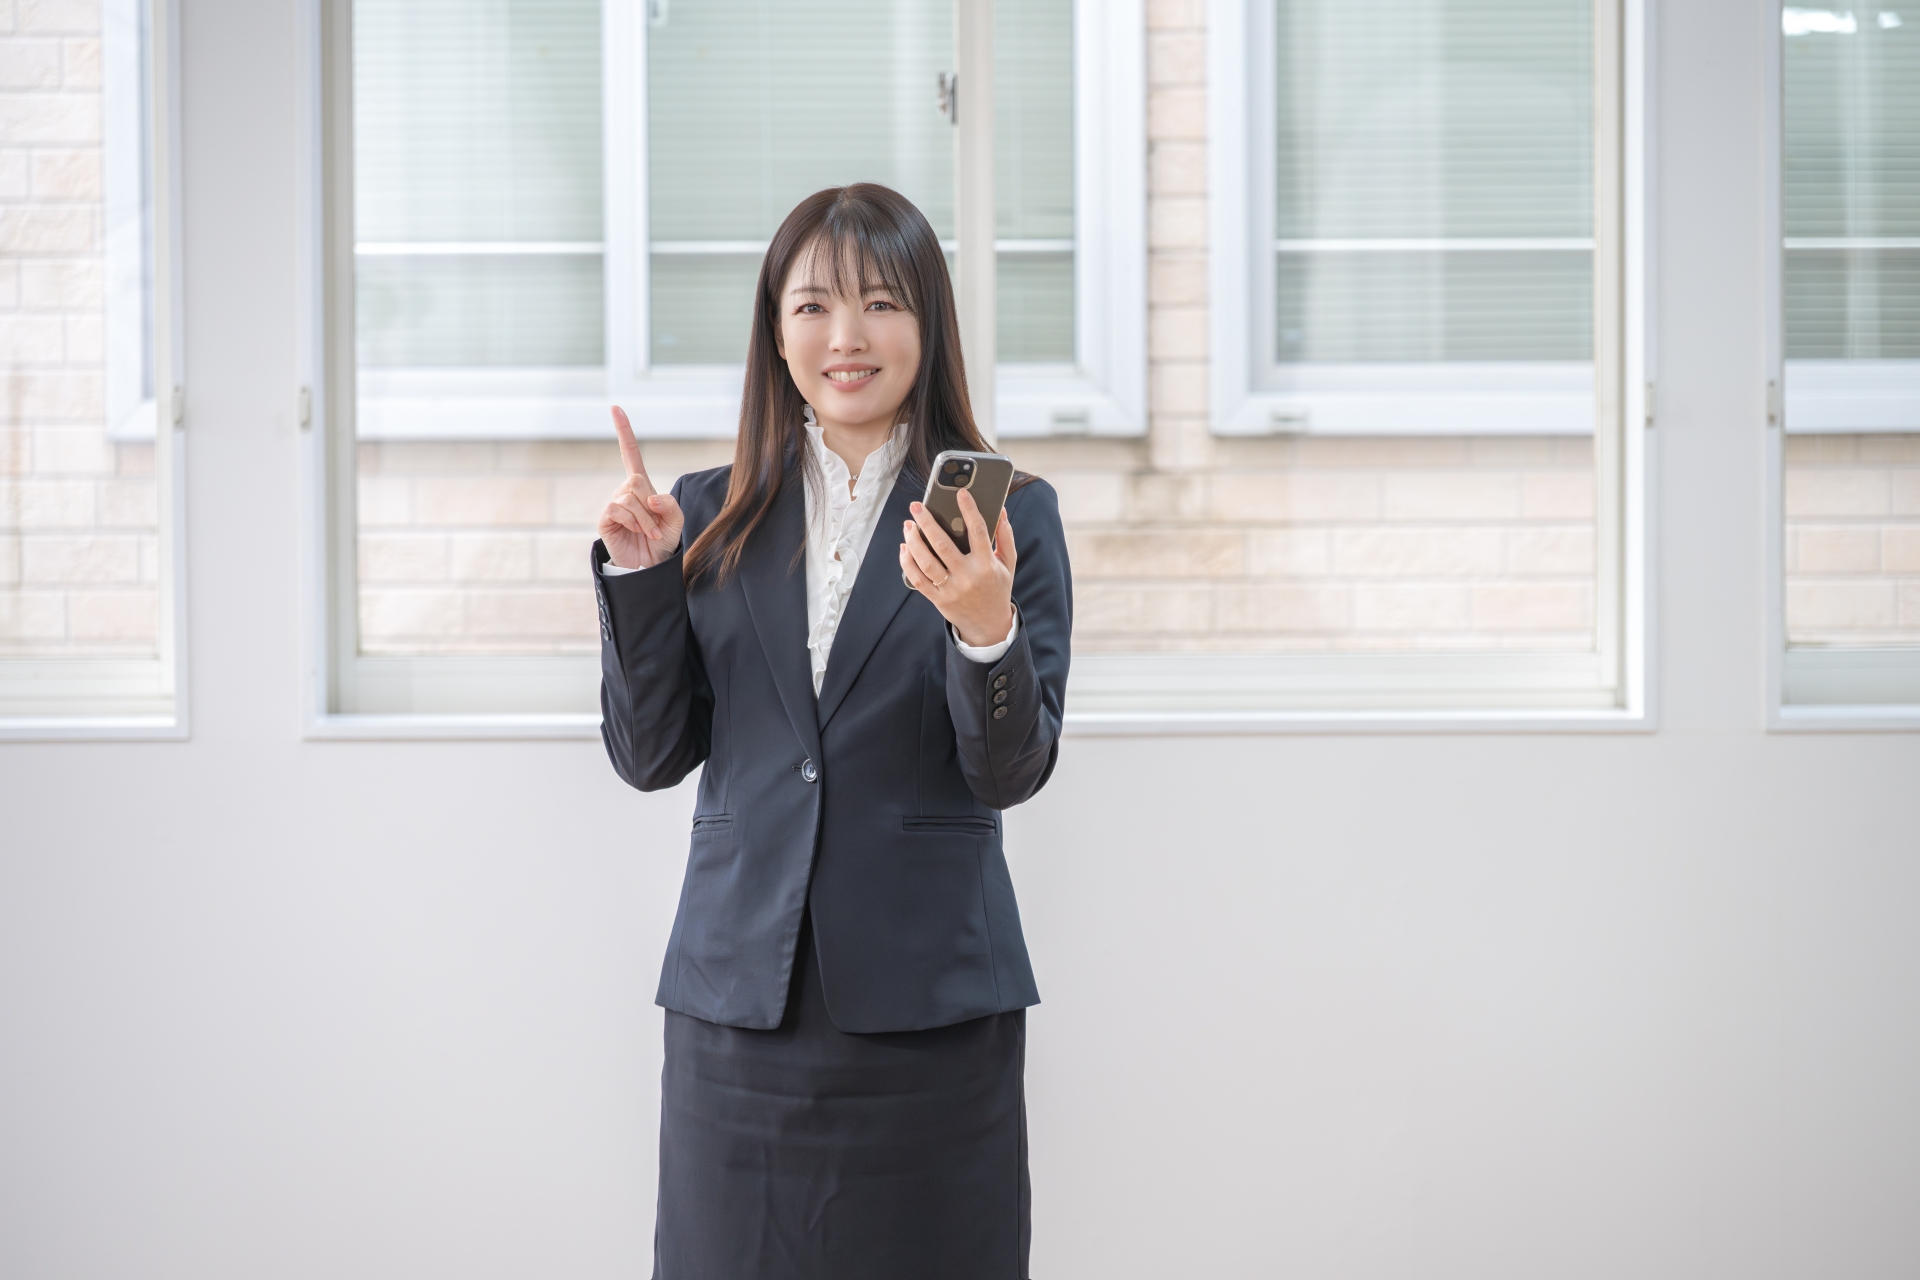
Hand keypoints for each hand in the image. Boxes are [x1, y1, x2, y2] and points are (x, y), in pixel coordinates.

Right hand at [598, 406, 683, 568]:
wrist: (650, 566)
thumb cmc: (662, 540)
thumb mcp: (676, 521)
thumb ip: (670, 505)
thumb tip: (651, 498)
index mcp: (642, 485)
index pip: (630, 453)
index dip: (624, 431)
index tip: (615, 408)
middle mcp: (625, 491)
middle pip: (636, 479)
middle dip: (651, 505)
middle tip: (656, 525)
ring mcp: (614, 504)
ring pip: (630, 497)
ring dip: (646, 519)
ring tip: (649, 533)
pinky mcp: (605, 519)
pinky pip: (619, 509)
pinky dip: (634, 522)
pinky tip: (636, 532)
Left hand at [898, 487, 1016, 646]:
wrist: (988, 625)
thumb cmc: (997, 588)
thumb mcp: (1008, 564)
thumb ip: (1005, 536)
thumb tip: (1001, 510)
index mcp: (987, 565)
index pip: (978, 531)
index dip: (969, 509)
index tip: (960, 493)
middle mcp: (967, 576)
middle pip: (943, 545)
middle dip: (927, 522)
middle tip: (916, 506)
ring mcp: (950, 589)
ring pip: (926, 562)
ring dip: (914, 541)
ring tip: (908, 525)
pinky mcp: (937, 599)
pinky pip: (917, 579)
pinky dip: (907, 562)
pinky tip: (904, 547)